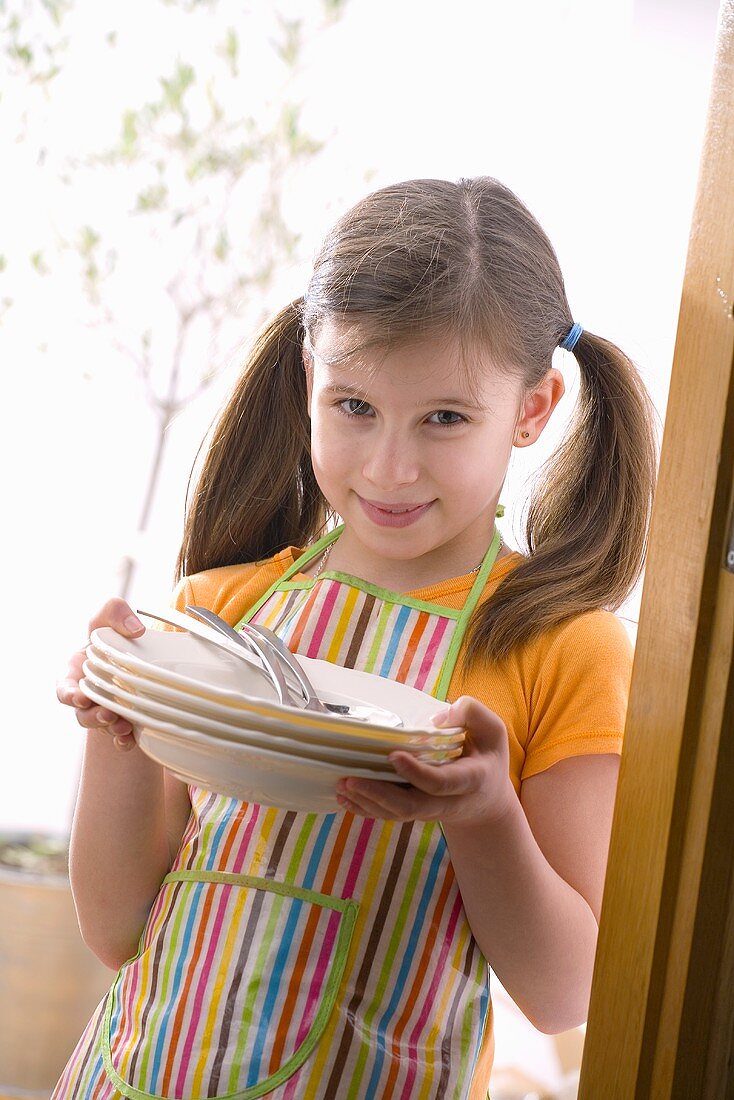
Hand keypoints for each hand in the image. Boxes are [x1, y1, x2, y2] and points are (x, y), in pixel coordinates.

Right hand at [56, 599, 144, 751]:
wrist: (141, 654)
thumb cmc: (115, 635)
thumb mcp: (111, 618)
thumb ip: (114, 612)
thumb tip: (135, 629)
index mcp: (76, 674)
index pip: (64, 689)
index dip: (68, 695)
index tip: (78, 698)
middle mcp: (88, 696)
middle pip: (83, 713)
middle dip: (93, 716)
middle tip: (108, 714)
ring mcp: (105, 710)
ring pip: (102, 726)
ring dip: (111, 729)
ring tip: (124, 727)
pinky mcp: (124, 721)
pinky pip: (120, 737)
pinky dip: (125, 741)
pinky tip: (132, 740)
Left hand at [335, 695, 514, 826]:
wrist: (486, 800)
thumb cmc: (487, 756)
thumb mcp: (492, 730)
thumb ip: (471, 713)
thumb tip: (437, 718)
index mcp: (469, 780)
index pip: (440, 782)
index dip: (416, 772)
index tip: (393, 755)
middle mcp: (447, 801)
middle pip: (410, 807)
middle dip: (378, 794)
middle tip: (350, 778)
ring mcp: (429, 811)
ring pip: (395, 814)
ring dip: (367, 801)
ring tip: (342, 785)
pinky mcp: (414, 812)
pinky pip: (388, 815)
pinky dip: (365, 808)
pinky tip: (345, 798)